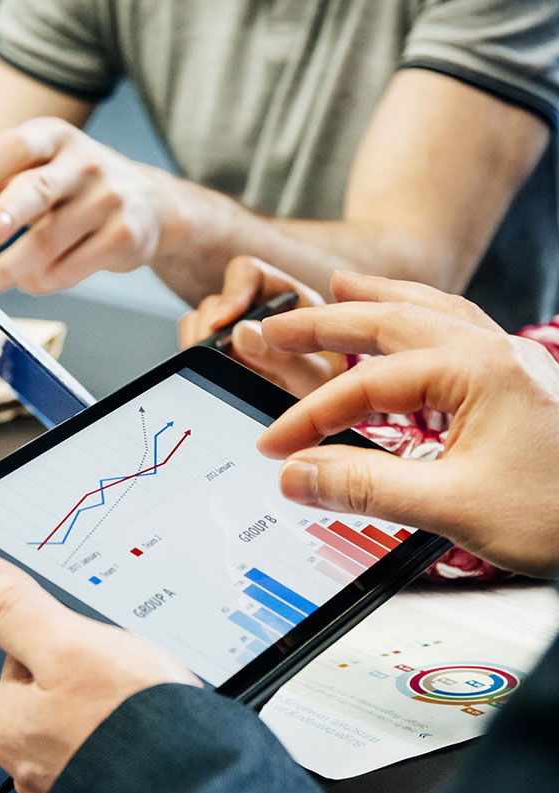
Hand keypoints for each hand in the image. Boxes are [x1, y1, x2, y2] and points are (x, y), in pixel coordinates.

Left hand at [0, 117, 178, 293]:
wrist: (148, 205)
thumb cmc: (71, 185)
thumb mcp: (26, 168)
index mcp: (53, 138)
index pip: (13, 148)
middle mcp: (84, 163)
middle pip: (38, 189)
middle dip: (9, 212)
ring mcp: (109, 199)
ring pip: (52, 240)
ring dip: (14, 267)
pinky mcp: (124, 236)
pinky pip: (74, 267)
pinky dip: (45, 280)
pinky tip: (33, 280)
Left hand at [0, 551, 200, 792]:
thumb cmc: (131, 728)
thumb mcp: (67, 644)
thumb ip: (13, 608)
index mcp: (7, 726)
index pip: (25, 655)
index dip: (66, 641)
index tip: (92, 649)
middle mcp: (29, 763)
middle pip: (58, 686)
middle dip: (94, 677)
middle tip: (126, 680)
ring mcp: (71, 783)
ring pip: (90, 717)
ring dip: (117, 708)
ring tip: (145, 707)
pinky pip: (116, 748)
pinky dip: (134, 738)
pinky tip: (155, 734)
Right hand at [178, 257, 335, 397]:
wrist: (321, 415)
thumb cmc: (328, 389)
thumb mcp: (315, 377)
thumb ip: (285, 358)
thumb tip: (240, 333)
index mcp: (286, 300)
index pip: (248, 274)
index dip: (231, 293)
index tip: (221, 323)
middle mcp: (256, 310)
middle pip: (215, 303)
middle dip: (209, 332)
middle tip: (212, 362)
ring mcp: (233, 332)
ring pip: (197, 324)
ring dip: (200, 348)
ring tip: (215, 373)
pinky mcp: (218, 354)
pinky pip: (193, 348)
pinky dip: (196, 361)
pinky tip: (212, 379)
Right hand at [256, 274, 558, 576]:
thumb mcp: (454, 506)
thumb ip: (364, 487)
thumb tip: (296, 475)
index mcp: (475, 372)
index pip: (366, 387)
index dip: (309, 418)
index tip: (274, 449)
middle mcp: (493, 353)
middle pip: (392, 320)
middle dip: (326, 322)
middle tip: (276, 325)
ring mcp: (510, 361)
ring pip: (431, 309)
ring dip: (378, 298)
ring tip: (338, 286)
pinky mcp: (518, 380)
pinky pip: (459, 325)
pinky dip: (420, 313)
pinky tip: (411, 318)